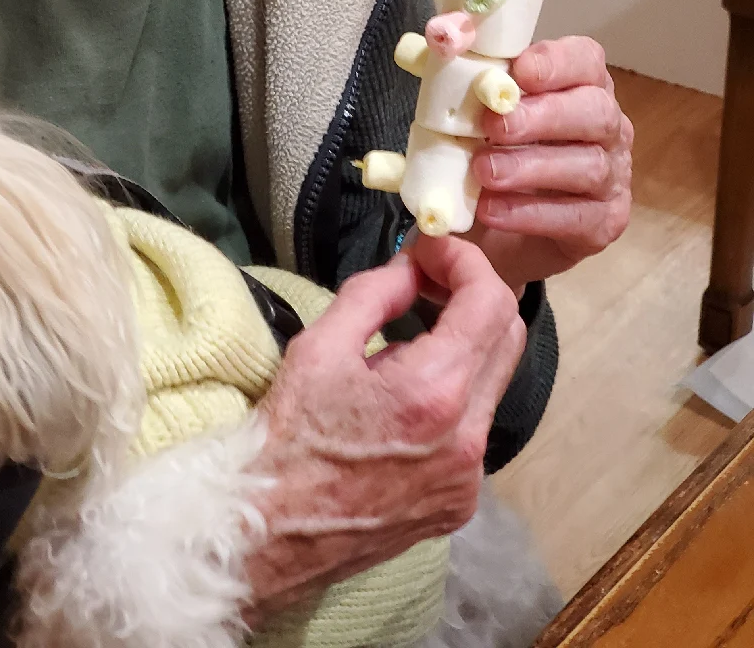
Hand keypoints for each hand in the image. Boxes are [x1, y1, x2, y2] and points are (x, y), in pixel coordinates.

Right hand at [244, 234, 525, 620]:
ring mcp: (470, 476)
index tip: (431, 250)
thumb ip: (376, 293)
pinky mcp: (461, 501)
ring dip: (462, 344)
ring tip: (402, 342)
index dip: (466, 261)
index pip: (491, 302)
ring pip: (493, 382)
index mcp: (434, 392)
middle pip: (508, 337)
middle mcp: (468, 438)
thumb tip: (411, 269)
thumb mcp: (321, 344)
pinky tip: (401, 399)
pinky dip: (452, 394)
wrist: (272, 531)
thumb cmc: (289, 436)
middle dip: (472, 295)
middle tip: (425, 280)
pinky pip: (476, 426)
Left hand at [467, 35, 632, 294]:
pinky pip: (576, 216)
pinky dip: (530, 212)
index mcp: (581, 85)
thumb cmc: (491, 150)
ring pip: (588, 165)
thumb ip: (466, 78)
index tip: (520, 71)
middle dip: (542, 116)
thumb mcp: (476, 112)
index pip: (586, 59)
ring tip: (483, 171)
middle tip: (494, 126)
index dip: (556, 62)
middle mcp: (607, 126)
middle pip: (594, 112)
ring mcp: (613, 176)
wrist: (496, 225)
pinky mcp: (604, 221)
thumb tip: (440, 39)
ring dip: (530, 167)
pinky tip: (491, 208)